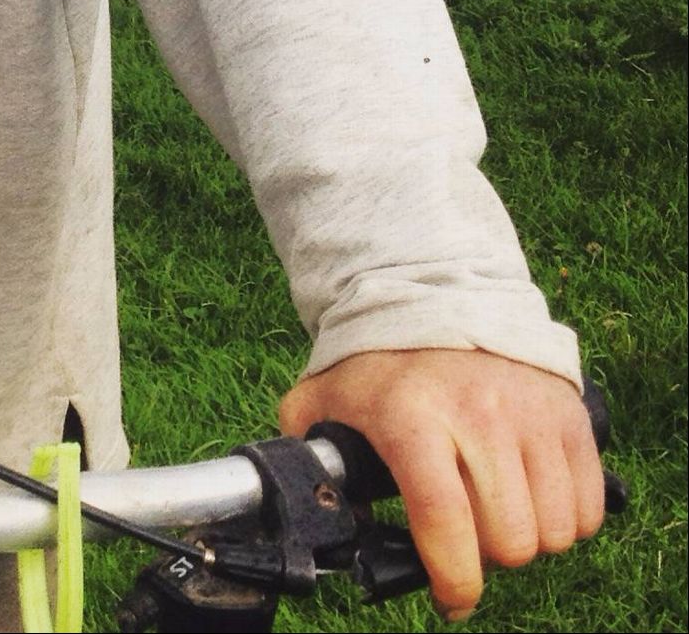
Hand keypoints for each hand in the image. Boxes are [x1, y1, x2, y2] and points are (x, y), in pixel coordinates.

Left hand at [278, 349, 604, 621]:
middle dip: (486, 556)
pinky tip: (531, 497)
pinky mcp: (567, 414)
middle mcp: (477, 415)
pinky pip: (588, 505)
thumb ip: (303, 446)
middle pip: (508, 539)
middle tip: (465, 535)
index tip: (450, 598)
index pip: (443, 518)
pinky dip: (566, 518)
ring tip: (495, 511)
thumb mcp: (323, 394)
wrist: (434, 294)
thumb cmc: (377, 360)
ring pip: (553, 530)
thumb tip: (307, 502)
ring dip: (527, 538)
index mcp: (411, 418)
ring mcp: (529, 414)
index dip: (452, 577)